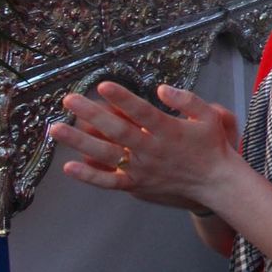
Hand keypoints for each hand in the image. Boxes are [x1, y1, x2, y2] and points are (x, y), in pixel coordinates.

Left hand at [54, 82, 241, 211]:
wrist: (215, 182)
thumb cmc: (211, 146)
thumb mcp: (209, 116)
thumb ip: (187, 100)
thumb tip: (161, 89)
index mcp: (169, 131)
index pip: (142, 112)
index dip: (122, 98)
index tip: (103, 85)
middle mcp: (152, 150)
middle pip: (117, 130)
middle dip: (91, 114)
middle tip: (69, 100)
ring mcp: (142, 169)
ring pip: (106, 154)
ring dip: (79, 142)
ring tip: (56, 129)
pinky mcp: (137, 185)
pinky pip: (109, 181)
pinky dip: (89, 176)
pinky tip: (69, 167)